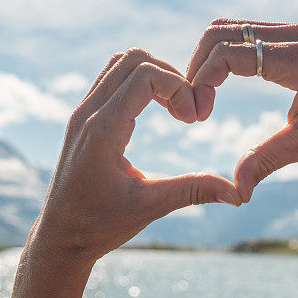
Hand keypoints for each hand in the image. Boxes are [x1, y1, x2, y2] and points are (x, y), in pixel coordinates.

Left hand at [30, 48, 241, 264]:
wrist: (58, 238)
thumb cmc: (98, 226)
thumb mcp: (150, 207)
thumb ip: (193, 191)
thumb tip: (239, 194)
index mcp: (103, 130)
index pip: (145, 75)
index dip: (179, 88)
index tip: (193, 121)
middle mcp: (88, 113)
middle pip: (134, 59)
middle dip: (170, 76)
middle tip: (187, 114)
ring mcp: (82, 113)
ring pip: (120, 63)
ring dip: (154, 76)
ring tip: (175, 110)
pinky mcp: (83, 119)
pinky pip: (111, 79)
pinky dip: (139, 84)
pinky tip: (157, 112)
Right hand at [187, 18, 297, 200]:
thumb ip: (266, 161)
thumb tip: (236, 191)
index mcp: (294, 59)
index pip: (228, 53)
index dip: (202, 81)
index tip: (200, 115)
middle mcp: (289, 36)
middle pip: (219, 32)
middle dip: (196, 67)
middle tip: (195, 106)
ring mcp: (288, 32)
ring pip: (226, 28)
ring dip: (206, 59)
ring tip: (202, 97)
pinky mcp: (287, 37)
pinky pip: (241, 34)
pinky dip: (220, 55)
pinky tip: (218, 87)